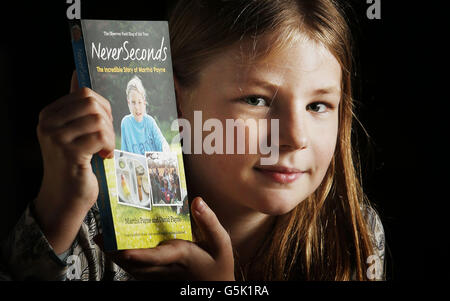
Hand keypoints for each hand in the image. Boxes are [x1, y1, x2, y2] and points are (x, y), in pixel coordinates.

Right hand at [34, 71, 114, 252]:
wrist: (64, 197)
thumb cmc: (74, 163)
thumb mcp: (73, 132)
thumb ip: (76, 106)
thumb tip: (77, 73)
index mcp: (49, 115)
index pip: (84, 93)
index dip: (102, 107)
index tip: (103, 125)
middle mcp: (48, 124)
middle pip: (92, 104)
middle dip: (108, 120)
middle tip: (106, 137)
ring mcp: (57, 138)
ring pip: (99, 120)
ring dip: (109, 136)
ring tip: (104, 149)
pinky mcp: (70, 152)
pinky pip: (101, 137)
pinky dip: (109, 146)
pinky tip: (103, 156)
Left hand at [105, 197, 234, 279]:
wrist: (217, 284)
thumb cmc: (218, 263)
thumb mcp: (221, 242)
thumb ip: (209, 222)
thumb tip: (197, 201)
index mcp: (181, 256)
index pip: (157, 258)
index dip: (140, 256)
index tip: (124, 251)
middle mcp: (167, 267)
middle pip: (136, 266)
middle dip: (116, 254)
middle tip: (100, 237)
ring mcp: (162, 274)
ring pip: (134, 270)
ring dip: (116, 258)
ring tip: (103, 241)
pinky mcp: (160, 276)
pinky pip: (138, 272)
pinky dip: (126, 262)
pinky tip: (118, 252)